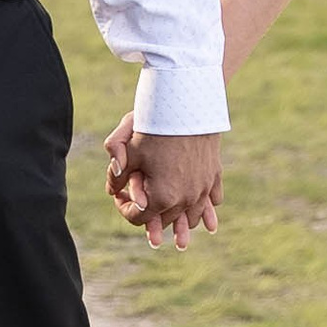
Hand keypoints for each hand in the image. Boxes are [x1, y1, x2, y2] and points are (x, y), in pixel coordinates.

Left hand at [106, 121, 222, 249]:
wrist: (188, 106)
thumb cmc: (155, 127)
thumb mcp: (129, 149)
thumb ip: (117, 173)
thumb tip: (112, 190)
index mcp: (162, 197)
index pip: (138, 218)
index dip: (124, 208)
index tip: (119, 195)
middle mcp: (186, 199)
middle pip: (164, 220)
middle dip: (149, 214)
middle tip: (137, 197)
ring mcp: (203, 189)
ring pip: (191, 217)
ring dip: (177, 216)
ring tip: (165, 207)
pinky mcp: (214, 175)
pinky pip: (212, 200)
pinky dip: (203, 205)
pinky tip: (194, 201)